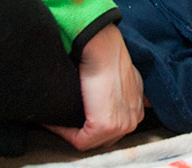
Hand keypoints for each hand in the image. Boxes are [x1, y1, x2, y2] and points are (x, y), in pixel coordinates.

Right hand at [46, 25, 144, 151]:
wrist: (102, 48)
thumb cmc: (106, 56)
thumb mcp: (123, 74)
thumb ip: (121, 89)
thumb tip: (105, 95)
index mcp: (137, 108)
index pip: (113, 130)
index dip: (90, 126)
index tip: (73, 117)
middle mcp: (134, 118)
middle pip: (104, 139)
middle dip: (82, 132)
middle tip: (63, 121)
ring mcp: (122, 124)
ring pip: (91, 142)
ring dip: (70, 132)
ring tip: (56, 120)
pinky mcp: (105, 125)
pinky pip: (80, 140)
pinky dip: (63, 132)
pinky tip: (54, 121)